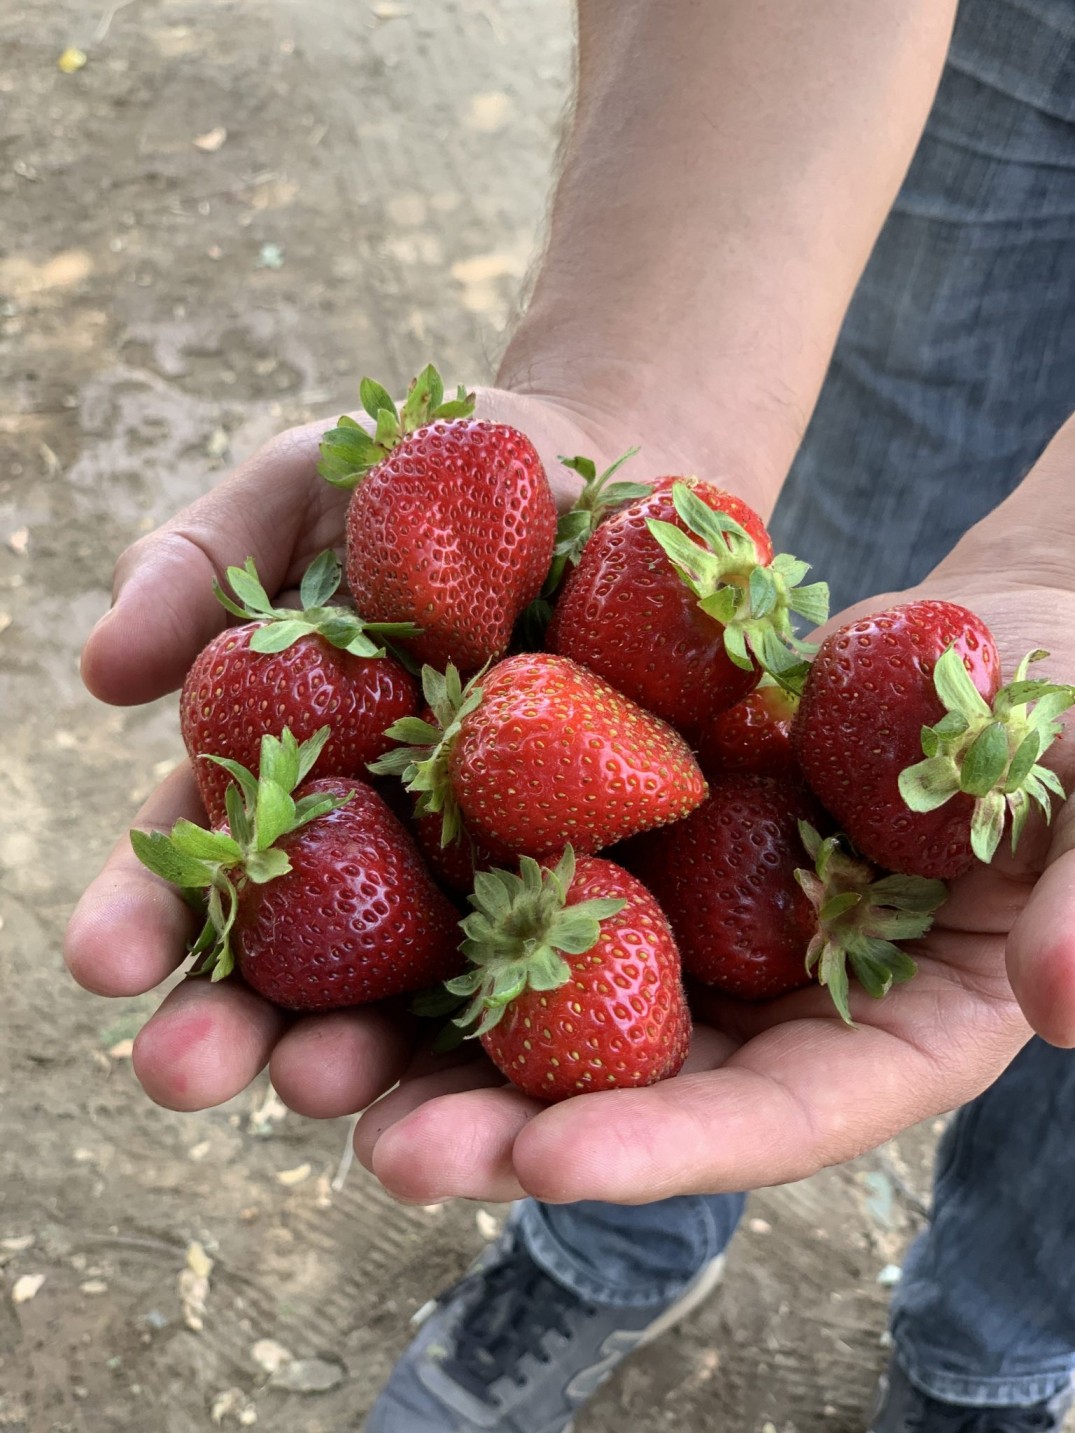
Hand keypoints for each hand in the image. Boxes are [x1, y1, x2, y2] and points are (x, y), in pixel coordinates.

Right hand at [63, 384, 689, 1117]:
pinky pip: (570, 958)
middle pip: (292, 963)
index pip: (197, 864)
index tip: (99, 959)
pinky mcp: (591, 877)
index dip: (143, 911)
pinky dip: (538, 1019)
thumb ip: (200, 562)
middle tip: (183, 1073)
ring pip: (415, 996)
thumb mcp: (306, 487)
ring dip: (363, 1058)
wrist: (605, 476)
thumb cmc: (435, 478)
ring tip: (328, 1096)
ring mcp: (484, 875)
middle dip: (231, 1025)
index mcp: (285, 776)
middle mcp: (374, 851)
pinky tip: (516, 1069)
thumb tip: (101, 672)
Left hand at [350, 421, 1074, 1205]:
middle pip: (639, 1089)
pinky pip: (543, 870)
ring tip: (314, 1062)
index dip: (670, 1149)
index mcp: (886, 1038)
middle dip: (511, 1131)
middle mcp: (772, 1005)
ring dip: (439, 1039)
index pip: (777, 1118)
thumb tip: (1056, 1007)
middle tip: (387, 1151)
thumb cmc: (1074, 723)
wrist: (995, 644)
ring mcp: (700, 922)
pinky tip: (342, 908)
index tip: (548, 1167)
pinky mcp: (642, 838)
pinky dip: (452, 898)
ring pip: (559, 1000)